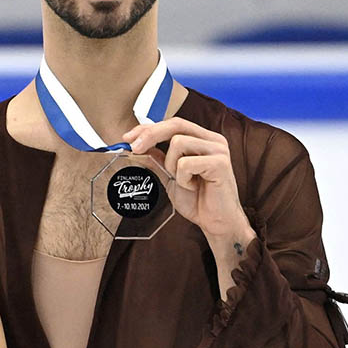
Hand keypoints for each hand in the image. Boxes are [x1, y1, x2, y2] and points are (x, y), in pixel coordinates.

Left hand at [123, 118, 252, 240]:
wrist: (216, 223)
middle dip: (150, 135)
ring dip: (172, 165)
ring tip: (183, 181)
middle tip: (134, 149)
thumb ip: (158, 160)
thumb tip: (136, 147)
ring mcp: (218, 150)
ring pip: (178, 143)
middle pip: (175, 125)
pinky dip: (183, 178)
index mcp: (203, 139)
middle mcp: (213, 140)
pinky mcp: (220, 163)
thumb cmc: (198, 200)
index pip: (172, 124)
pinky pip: (185, 163)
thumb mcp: (170, 176)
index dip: (148, 128)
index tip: (128, 138)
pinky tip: (193, 187)